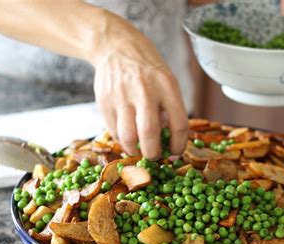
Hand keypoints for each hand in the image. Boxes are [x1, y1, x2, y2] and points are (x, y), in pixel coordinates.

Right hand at [92, 14, 188, 159]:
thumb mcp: (167, 80)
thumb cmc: (147, 68)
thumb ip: (170, 108)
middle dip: (154, 153)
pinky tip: (127, 138)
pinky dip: (122, 141)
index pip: (179, 124)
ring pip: (128, 137)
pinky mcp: (104, 102)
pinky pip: (114, 132)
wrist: (115, 47)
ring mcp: (121, 96)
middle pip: (150, 134)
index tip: (176, 153)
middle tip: (155, 157)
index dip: (179, 145)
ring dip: (135, 152)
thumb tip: (170, 141)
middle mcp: (144, 91)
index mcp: (167, 85)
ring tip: (139, 151)